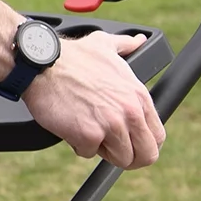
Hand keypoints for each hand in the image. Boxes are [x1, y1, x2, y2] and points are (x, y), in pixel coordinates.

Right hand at [22, 32, 164, 167]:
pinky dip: (78, 144)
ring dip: (102, 150)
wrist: (43, 63)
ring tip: (87, 130)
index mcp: (138, 95)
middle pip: (146, 155)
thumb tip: (140, 40)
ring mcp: (111, 125)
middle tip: (110, 148)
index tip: (128, 142)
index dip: (143, 144)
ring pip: (120, 159)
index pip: (157, 136)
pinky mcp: (90, 135)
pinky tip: (71, 126)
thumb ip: (127, 45)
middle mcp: (130, 111)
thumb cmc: (71, 56)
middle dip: (129, 156)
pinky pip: (89, 153)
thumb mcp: (106, 45)